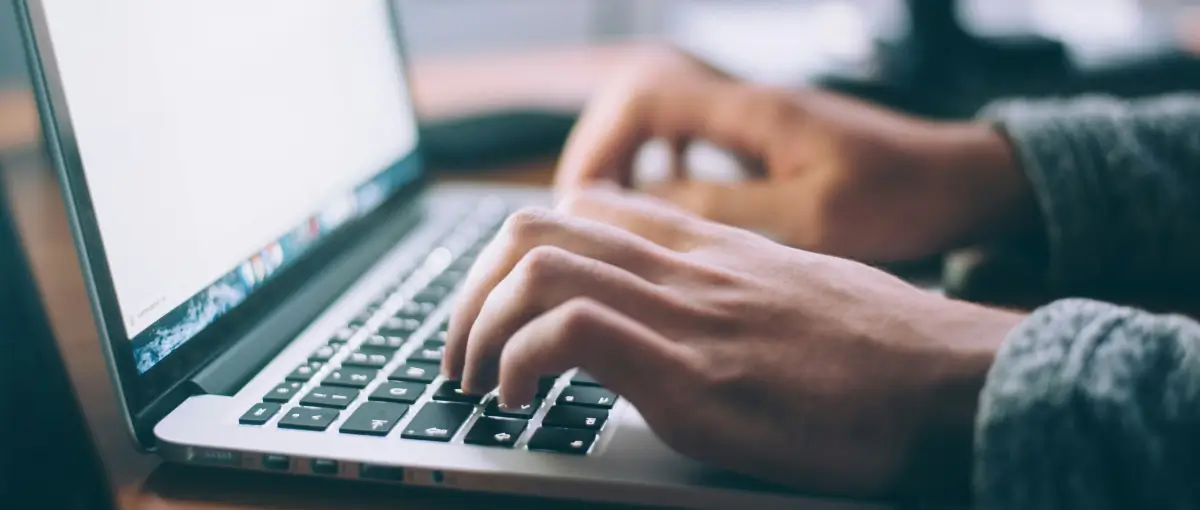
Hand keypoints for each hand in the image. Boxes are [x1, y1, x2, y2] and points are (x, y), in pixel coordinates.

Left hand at [444, 188, 1024, 498]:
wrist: (958, 383)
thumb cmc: (888, 351)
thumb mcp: (797, 293)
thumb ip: (730, 289)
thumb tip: (686, 316)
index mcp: (709, 248)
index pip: (584, 208)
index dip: (517, 253)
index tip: (501, 307)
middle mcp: (687, 268)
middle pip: (536, 228)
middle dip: (472, 291)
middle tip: (462, 351)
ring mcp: (687, 316)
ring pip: (537, 268)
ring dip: (478, 327)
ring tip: (476, 381)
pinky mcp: (694, 378)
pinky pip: (571, 333)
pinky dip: (520, 363)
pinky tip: (520, 402)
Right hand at [556, 45, 1035, 262]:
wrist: (965, 182)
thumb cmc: (903, 198)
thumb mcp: (810, 218)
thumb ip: (723, 210)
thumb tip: (639, 209)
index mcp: (752, 112)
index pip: (644, 99)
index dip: (599, 146)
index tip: (581, 203)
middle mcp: (748, 104)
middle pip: (640, 104)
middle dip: (602, 155)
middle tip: (583, 217)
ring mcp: (758, 120)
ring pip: (664, 123)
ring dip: (630, 164)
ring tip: (613, 218)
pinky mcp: (770, 141)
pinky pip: (694, 142)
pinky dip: (666, 171)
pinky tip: (670, 211)